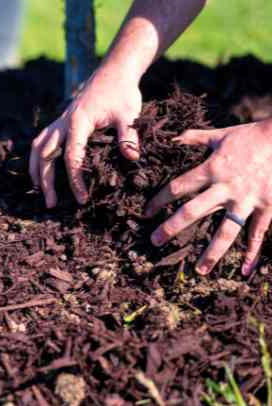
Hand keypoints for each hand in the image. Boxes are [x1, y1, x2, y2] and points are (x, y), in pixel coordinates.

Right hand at [29, 68, 142, 206]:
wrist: (113, 72)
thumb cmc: (122, 93)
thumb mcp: (129, 114)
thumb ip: (128, 136)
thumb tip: (131, 159)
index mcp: (78, 122)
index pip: (71, 156)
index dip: (75, 180)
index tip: (82, 198)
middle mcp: (63, 122)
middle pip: (46, 155)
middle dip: (45, 180)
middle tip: (50, 204)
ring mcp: (59, 121)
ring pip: (38, 147)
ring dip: (36, 169)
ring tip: (39, 191)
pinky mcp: (60, 122)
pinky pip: (42, 140)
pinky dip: (38, 157)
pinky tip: (41, 170)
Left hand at [144, 120, 271, 275]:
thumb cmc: (252, 136)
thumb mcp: (220, 135)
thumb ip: (194, 138)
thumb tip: (172, 138)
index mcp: (211, 169)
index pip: (178, 187)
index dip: (159, 200)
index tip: (146, 212)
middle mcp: (226, 188)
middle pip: (193, 211)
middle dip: (172, 227)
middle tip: (155, 242)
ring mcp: (247, 200)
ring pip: (226, 231)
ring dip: (212, 252)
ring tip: (199, 270)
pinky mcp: (268, 207)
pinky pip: (258, 233)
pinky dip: (252, 252)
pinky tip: (245, 270)